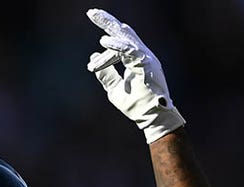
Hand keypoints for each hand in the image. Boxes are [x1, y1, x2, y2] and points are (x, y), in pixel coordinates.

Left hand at [86, 8, 184, 143]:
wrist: (152, 118)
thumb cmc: (138, 105)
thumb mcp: (115, 90)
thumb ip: (106, 75)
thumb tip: (92, 57)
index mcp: (136, 60)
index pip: (120, 45)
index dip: (105, 49)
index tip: (91, 66)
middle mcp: (142, 55)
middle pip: (123, 34)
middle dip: (107, 22)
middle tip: (91, 12)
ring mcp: (146, 58)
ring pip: (125, 38)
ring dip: (109, 26)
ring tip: (94, 15)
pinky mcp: (146, 63)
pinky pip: (130, 50)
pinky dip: (117, 45)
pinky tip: (104, 40)